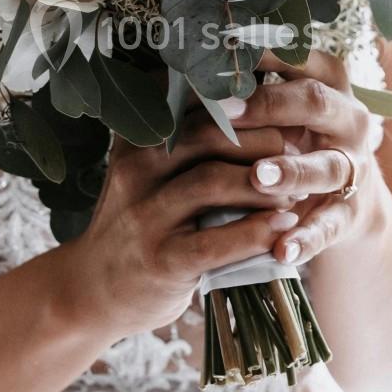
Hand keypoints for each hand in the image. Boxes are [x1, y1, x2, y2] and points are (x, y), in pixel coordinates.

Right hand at [61, 117, 301, 338]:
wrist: (93, 289)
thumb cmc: (140, 221)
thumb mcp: (148, 172)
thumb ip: (186, 140)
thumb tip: (258, 103)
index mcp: (137, 138)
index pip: (194, 101)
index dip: (245, 101)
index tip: (282, 107)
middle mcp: (136, 169)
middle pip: (209, 135)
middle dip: (263, 139)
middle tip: (298, 151)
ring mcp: (145, 215)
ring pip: (213, 182)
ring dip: (266, 184)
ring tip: (296, 190)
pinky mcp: (162, 259)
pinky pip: (218, 240)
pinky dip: (258, 231)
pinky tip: (285, 228)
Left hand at [225, 51, 387, 266]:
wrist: (339, 203)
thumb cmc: (290, 140)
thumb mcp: (278, 110)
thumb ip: (245, 87)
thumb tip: (181, 62)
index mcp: (327, 83)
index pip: (300, 58)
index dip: (262, 54)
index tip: (220, 49)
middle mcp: (347, 120)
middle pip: (314, 103)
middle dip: (270, 106)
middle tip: (226, 111)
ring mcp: (352, 167)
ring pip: (327, 166)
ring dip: (292, 171)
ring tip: (259, 178)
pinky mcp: (349, 213)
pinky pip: (330, 225)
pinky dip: (306, 238)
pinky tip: (281, 249)